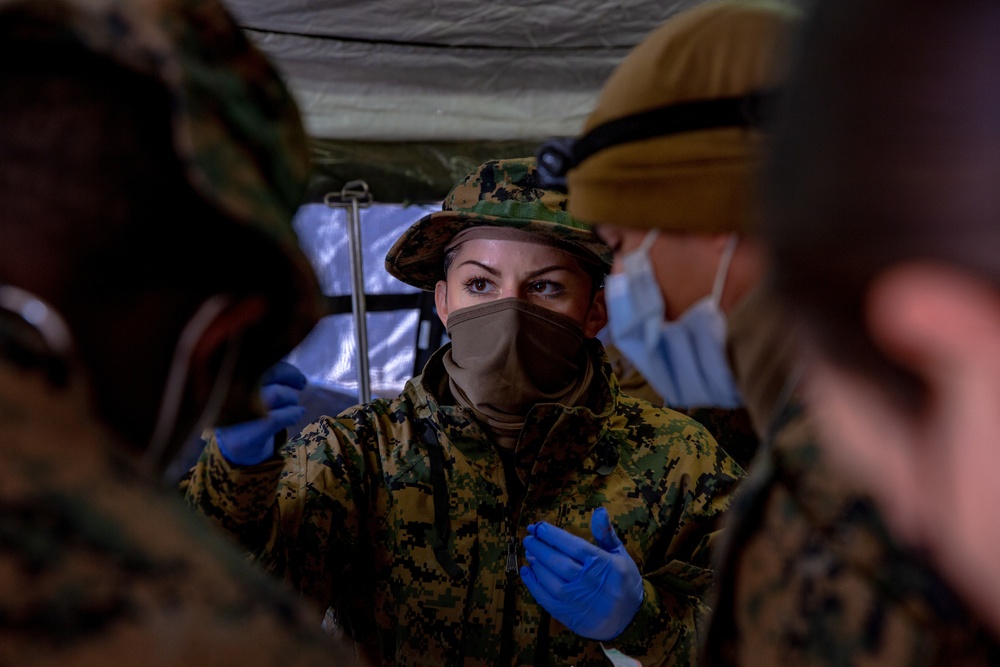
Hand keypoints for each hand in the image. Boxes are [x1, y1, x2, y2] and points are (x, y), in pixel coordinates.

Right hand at [215, 360, 306, 465]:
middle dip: (291, 377)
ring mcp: (237, 415)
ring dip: (291, 398)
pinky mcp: (246, 435)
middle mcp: (230, 394)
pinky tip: (297, 414)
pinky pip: (276, 418)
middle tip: (301, 384)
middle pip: (270, 373)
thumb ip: (266, 375)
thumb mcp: (250, 389)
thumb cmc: (246, 412)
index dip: (283, 367)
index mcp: (231, 379)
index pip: (261, 362)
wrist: (232, 449)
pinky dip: (292, 414)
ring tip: (293, 405)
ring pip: (276, 395)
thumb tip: (292, 370)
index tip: (296, 375)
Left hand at [520, 507, 643, 640]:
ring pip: (550, 580)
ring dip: (536, 564)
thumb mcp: (620, 555)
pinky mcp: (569, 614)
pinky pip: (546, 599)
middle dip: (540, 547)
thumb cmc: (623, 581)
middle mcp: (588, 582)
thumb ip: (605, 533)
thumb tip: (599, 510)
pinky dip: (533, 585)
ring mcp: (577, 600)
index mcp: (602, 564)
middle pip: (558, 561)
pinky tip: (527, 572)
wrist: (630, 619)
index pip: (573, 545)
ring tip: (530, 552)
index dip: (553, 535)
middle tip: (529, 538)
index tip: (539, 527)